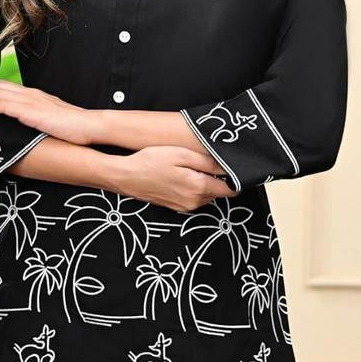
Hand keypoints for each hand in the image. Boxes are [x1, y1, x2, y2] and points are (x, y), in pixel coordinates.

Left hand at [0, 78, 93, 144]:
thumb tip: (22, 122)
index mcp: (31, 95)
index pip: (1, 86)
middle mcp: (27, 93)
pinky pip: (0, 107)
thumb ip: (34, 117)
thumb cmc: (72, 127)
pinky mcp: (28, 111)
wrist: (88, 126)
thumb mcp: (49, 120)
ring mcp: (27, 101)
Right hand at [115, 145, 239, 211]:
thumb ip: (207, 162)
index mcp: (198, 188)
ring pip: (206, 194)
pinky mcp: (175, 206)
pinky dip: (193, 187)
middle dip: (218, 178)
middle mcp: (194, 202)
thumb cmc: (151, 161)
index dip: (235, 177)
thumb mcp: (181, 155)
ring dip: (205, 182)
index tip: (231, 166)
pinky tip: (181, 175)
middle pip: (218, 191)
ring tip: (191, 166)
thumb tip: (229, 167)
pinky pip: (193, 197)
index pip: (231, 189)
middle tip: (207, 161)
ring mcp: (184, 206)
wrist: (125, 176)